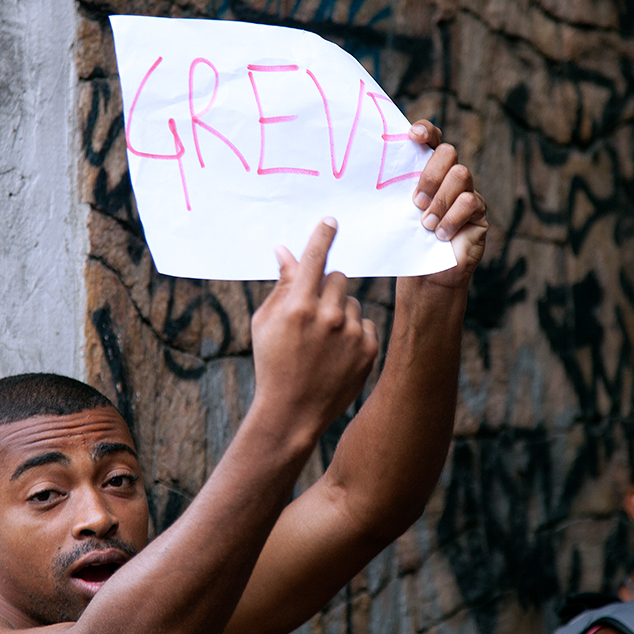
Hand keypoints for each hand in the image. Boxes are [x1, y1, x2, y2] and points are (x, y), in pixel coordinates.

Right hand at [250, 219, 378, 444]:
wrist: (292, 412)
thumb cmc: (272, 364)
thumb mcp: (265, 323)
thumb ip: (281, 285)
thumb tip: (286, 251)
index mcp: (298, 306)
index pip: (315, 258)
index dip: (323, 236)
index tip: (331, 222)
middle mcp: (328, 316)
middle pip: (338, 277)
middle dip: (326, 287)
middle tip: (314, 311)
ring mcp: (351, 333)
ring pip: (352, 301)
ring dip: (340, 311)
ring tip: (323, 340)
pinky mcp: (368, 349)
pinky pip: (365, 322)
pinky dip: (353, 332)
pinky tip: (337, 353)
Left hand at [409, 120, 487, 288]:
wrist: (426, 276)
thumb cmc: (408, 241)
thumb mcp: (397, 212)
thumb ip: (395, 191)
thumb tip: (372, 171)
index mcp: (427, 170)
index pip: (432, 139)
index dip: (426, 130)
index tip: (412, 135)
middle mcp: (449, 176)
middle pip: (448, 152)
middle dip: (430, 175)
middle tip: (415, 202)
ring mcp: (467, 192)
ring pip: (460, 175)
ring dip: (440, 201)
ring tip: (426, 224)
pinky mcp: (479, 212)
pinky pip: (470, 201)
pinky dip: (452, 218)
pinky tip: (441, 235)